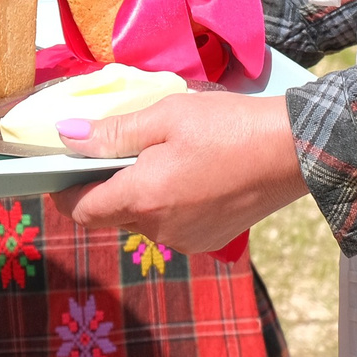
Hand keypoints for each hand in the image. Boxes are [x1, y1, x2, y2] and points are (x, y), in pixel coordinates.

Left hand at [49, 92, 311, 254]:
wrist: (295, 152)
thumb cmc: (229, 125)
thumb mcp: (166, 115)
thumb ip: (114, 131)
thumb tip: (68, 138)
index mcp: (143, 198)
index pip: (82, 210)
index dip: (65, 192)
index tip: (61, 171)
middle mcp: (159, 229)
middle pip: (111, 216)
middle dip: (105, 188)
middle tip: (117, 151)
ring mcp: (186, 240)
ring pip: (142, 222)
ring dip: (139, 196)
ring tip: (160, 158)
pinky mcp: (210, 241)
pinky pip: (171, 227)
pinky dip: (167, 205)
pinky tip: (189, 175)